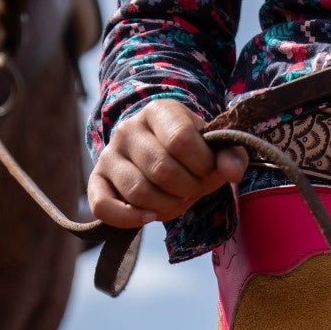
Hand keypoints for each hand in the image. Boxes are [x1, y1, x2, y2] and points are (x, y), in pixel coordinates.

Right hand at [88, 98, 247, 227]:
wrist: (159, 153)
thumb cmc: (191, 153)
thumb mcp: (215, 147)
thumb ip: (231, 155)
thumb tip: (233, 171)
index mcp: (159, 111)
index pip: (181, 140)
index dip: (203, 166)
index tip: (210, 172)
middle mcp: (128, 128)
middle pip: (162, 170)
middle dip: (188, 190)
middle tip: (195, 191)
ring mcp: (109, 155)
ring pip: (138, 191)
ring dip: (167, 207)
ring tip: (176, 200)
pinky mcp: (97, 181)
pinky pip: (103, 207)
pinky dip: (128, 218)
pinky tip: (149, 217)